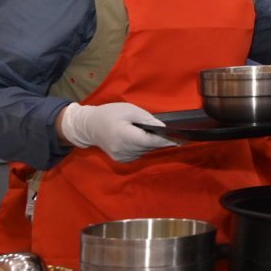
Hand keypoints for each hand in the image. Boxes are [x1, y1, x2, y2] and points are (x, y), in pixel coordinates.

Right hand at [57, 102, 177, 162]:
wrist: (89, 126)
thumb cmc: (109, 114)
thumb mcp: (129, 110)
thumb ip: (146, 119)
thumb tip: (163, 127)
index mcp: (124, 136)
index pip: (150, 140)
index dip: (166, 140)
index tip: (181, 139)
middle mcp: (123, 150)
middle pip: (149, 146)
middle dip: (160, 139)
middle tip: (171, 132)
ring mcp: (122, 157)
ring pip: (145, 150)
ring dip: (151, 142)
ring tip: (151, 132)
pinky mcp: (122, 160)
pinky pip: (139, 153)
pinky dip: (143, 146)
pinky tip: (140, 137)